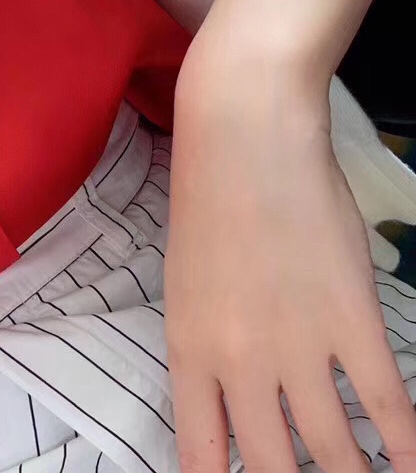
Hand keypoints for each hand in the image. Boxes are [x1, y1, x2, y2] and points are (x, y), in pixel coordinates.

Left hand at [167, 40, 415, 472]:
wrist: (244, 139)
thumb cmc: (206, 201)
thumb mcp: (186, 282)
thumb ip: (207, 343)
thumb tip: (236, 397)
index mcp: (188, 349)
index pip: (201, 454)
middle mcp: (240, 362)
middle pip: (271, 466)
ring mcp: (300, 346)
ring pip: (334, 450)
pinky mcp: (354, 321)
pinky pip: (388, 406)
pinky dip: (405, 446)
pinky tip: (409, 463)